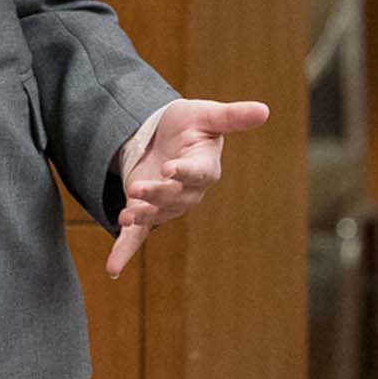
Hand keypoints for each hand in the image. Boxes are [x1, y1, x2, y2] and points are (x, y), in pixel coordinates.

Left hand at [105, 96, 272, 276]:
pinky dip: (124, 251)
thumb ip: (232, 116)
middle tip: (138, 188)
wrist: (166, 135)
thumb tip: (265, 110)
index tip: (171, 168)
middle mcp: (189, 191)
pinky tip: (113, 268)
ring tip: (126, 215)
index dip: (185, 172)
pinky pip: (137, 235)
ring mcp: (167, 203)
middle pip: (175, 197)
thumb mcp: (207, 114)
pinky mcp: (147, 210)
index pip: (197, 173)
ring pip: (158, 213)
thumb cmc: (191, 125)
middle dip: (157, 194)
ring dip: (142, 216)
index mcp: (205, 167)